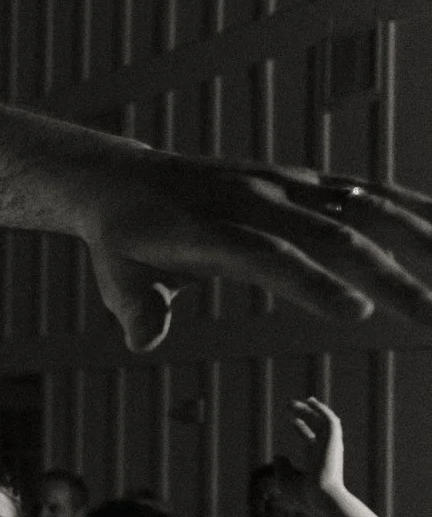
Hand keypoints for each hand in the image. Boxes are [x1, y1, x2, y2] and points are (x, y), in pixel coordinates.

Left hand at [74, 154, 431, 349]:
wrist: (127, 178)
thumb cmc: (124, 240)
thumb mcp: (116, 274)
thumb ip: (137, 306)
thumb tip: (145, 338)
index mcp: (207, 228)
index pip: (266, 255)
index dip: (310, 281)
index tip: (354, 313)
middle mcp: (253, 199)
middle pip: (329, 236)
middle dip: (386, 275)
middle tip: (430, 316)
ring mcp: (283, 185)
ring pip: (362, 208)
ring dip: (418, 240)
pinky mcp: (304, 181)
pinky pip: (366, 192)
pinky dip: (412, 209)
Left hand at [290, 395, 348, 502]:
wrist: (320, 498)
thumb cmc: (303, 495)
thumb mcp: (285, 480)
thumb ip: (282, 467)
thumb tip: (277, 456)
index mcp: (316, 461)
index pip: (311, 441)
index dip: (303, 429)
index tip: (294, 421)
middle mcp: (325, 451)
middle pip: (318, 428)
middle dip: (306, 415)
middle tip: (291, 405)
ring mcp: (331, 446)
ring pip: (324, 421)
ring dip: (311, 409)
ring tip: (294, 401)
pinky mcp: (334, 440)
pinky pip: (330, 420)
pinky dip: (321, 410)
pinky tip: (310, 401)